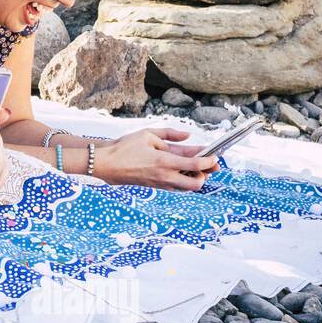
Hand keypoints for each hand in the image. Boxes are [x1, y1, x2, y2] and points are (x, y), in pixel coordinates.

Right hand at [94, 129, 217, 190]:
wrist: (105, 164)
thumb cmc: (124, 147)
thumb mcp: (148, 134)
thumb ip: (170, 134)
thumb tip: (187, 135)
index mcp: (164, 161)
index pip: (195, 165)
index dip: (209, 161)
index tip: (216, 156)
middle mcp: (164, 176)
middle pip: (196, 184)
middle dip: (205, 175)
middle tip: (208, 164)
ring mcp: (160, 183)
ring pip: (186, 187)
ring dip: (194, 178)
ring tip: (194, 165)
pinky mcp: (155, 186)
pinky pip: (176, 186)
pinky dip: (183, 179)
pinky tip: (180, 169)